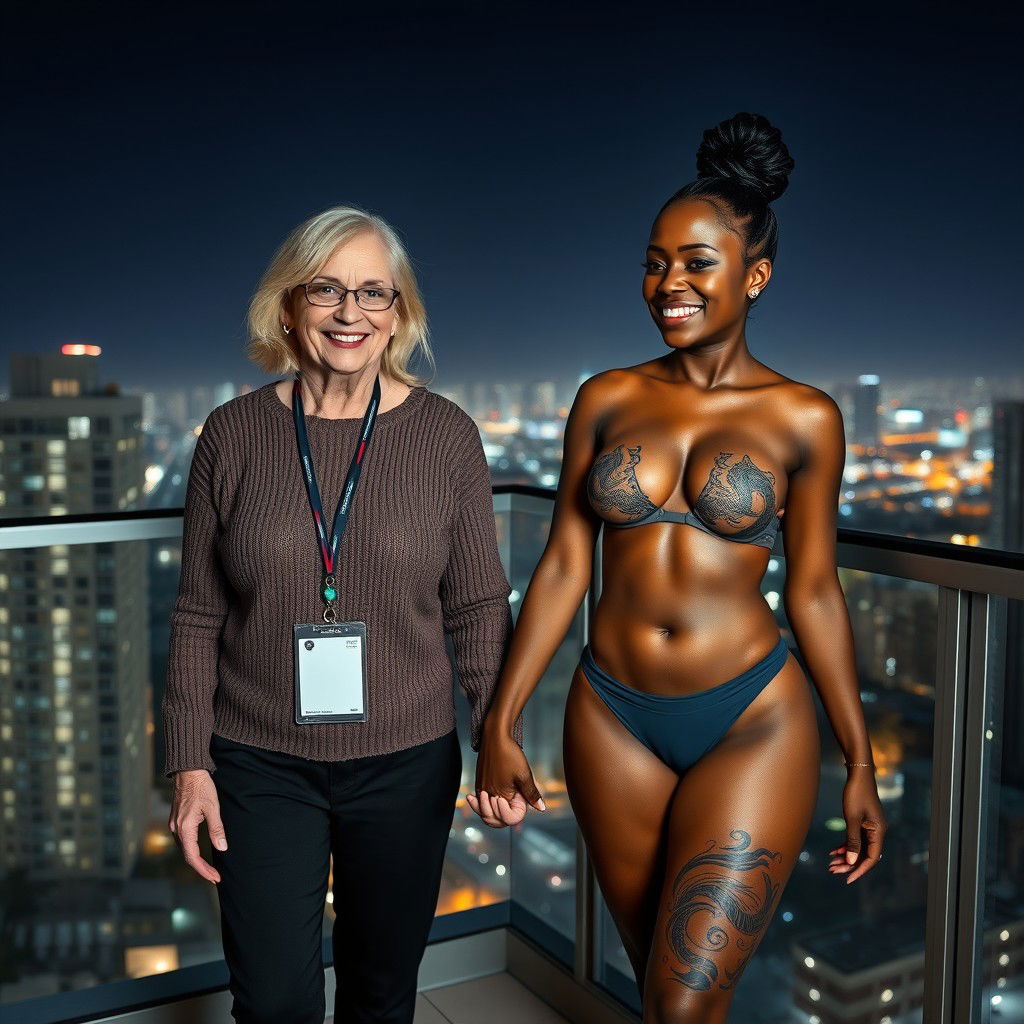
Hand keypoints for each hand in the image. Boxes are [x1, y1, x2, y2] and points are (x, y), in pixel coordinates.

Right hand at [169, 769, 227, 883]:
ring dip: (196, 860)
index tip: (215, 878)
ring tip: (210, 868)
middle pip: (187, 855)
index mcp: (184, 828)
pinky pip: (183, 840)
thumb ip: (216, 828)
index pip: (192, 857)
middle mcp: (176, 829)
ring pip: (184, 848)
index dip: (204, 870)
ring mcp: (174, 824)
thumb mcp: (213, 807)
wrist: (188, 770)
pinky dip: (192, 849)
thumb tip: (222, 848)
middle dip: (201, 868)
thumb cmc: (201, 786)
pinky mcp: (176, 819)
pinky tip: (200, 851)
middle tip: (215, 876)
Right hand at [466, 728, 544, 828]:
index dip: (513, 815)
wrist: (495, 735)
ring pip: (486, 809)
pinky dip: (487, 802)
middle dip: (503, 816)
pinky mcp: (479, 780)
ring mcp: (481, 787)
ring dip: (494, 810)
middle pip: (493, 818)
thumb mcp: (524, 775)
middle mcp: (485, 794)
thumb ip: (531, 794)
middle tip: (511, 805)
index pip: (505, 820)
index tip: (519, 802)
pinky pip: (482, 799)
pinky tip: (492, 797)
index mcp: (497, 796)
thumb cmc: (509, 754)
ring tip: (502, 803)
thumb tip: (541, 808)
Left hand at [828, 769, 885, 883]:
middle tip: (832, 870)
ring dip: (846, 856)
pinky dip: (845, 845)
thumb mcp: (852, 818)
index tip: (846, 879)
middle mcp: (877, 831)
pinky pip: (856, 839)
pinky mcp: (863, 822)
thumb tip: (851, 862)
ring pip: (858, 848)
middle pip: (864, 854)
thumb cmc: (856, 794)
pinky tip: (833, 851)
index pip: (871, 858)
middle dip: (849, 864)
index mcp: (879, 832)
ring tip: (831, 863)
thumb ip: (852, 841)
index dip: (859, 870)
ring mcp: (870, 827)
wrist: (858, 774)